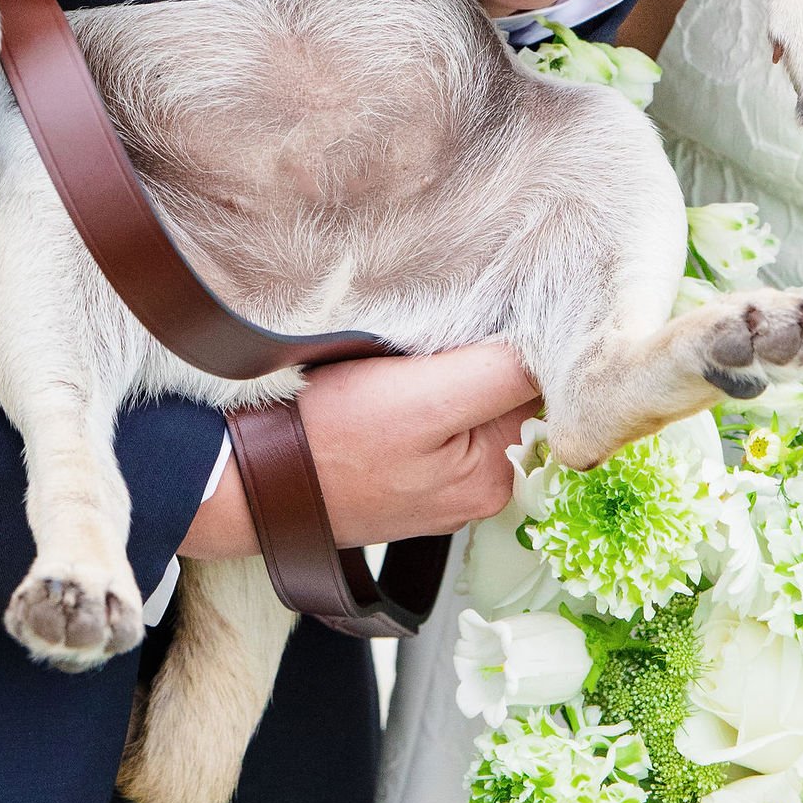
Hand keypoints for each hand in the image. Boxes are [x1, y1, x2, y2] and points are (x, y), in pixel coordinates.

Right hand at [179, 343, 539, 555]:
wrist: (245, 478)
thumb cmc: (325, 439)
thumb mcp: (422, 399)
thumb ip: (499, 376)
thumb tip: (558, 353)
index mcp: (497, 474)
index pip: (538, 386)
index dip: (515, 339)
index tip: (476, 317)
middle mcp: (478, 486)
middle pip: (504, 392)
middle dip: (477, 354)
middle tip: (425, 336)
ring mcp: (439, 480)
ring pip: (466, 398)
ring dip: (444, 368)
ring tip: (401, 355)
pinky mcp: (403, 469)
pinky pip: (432, 415)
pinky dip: (417, 388)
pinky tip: (385, 378)